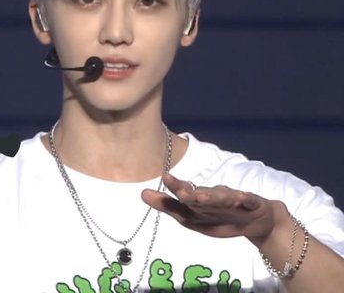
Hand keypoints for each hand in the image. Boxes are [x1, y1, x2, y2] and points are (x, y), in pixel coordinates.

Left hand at [142, 173, 279, 244]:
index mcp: (200, 202)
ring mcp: (233, 201)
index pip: (185, 193)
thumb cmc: (219, 214)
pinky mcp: (251, 204)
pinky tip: (242, 196)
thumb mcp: (193, 216)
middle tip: (181, 191)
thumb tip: (141, 193)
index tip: (164, 177)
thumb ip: (169, 206)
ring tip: (202, 196)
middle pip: (202, 196)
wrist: (257, 220)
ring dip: (213, 197)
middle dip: (191, 193)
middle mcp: (214, 198)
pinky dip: (244, 199)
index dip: (175, 186)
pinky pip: (247, 202)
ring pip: (222, 198)